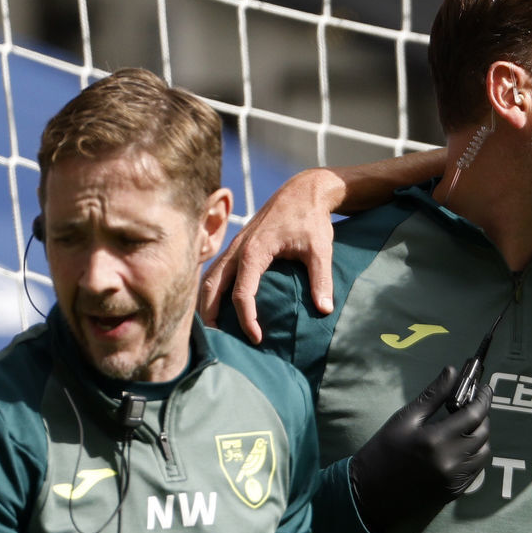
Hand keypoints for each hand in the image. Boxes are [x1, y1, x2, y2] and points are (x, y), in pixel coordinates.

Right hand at [203, 149, 453, 339]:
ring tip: (213, 328)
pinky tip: (218, 305)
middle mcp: (238, 249)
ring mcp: (235, 246)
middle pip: (212, 287)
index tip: (257, 338)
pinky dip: (213, 289)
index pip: (241, 293)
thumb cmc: (311, 220)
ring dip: (207, 302)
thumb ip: (321, 279)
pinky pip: (217, 270)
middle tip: (219, 340)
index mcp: (255, 251)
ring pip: (210, 278)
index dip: (246, 319)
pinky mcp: (238, 245)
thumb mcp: (320, 249)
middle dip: (211, 314)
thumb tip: (325, 310)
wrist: (303, 191)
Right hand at [346, 348, 492, 532]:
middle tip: (472, 405)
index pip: (474, 414)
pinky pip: (477, 470)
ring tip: (466, 426)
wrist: (371, 493)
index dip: (483, 398)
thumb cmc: (383, 451)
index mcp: (436, 440)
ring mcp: (455, 479)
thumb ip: (432, 396)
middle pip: (483, 433)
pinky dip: (475, 455)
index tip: (484, 388)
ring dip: (480, 436)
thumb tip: (453, 372)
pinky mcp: (456, 491)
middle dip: (482, 415)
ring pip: (483, 452)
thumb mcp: (404, 419)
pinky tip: (461, 447)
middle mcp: (451, 461)